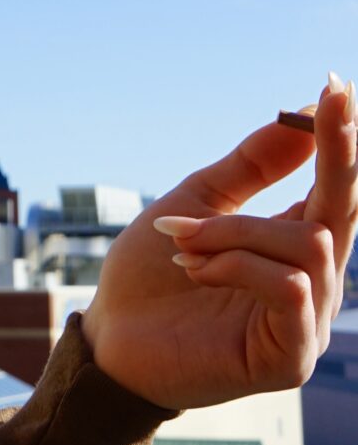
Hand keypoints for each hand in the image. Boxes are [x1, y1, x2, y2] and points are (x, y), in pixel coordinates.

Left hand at [79, 72, 356, 409]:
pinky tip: (195, 271)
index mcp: (295, 248)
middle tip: (324, 105)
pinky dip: (237, 266)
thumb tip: (305, 112)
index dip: (342, 141)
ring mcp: (307, 325)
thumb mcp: (198, 202)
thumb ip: (253, 165)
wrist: (110, 335)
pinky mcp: (291, 359)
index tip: (338, 85)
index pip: (337, 190)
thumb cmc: (151, 274)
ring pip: (309, 246)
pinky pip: (291, 288)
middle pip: (343, 212)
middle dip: (334, 154)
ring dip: (235, 232)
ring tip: (183, 243)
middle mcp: (313, 285)